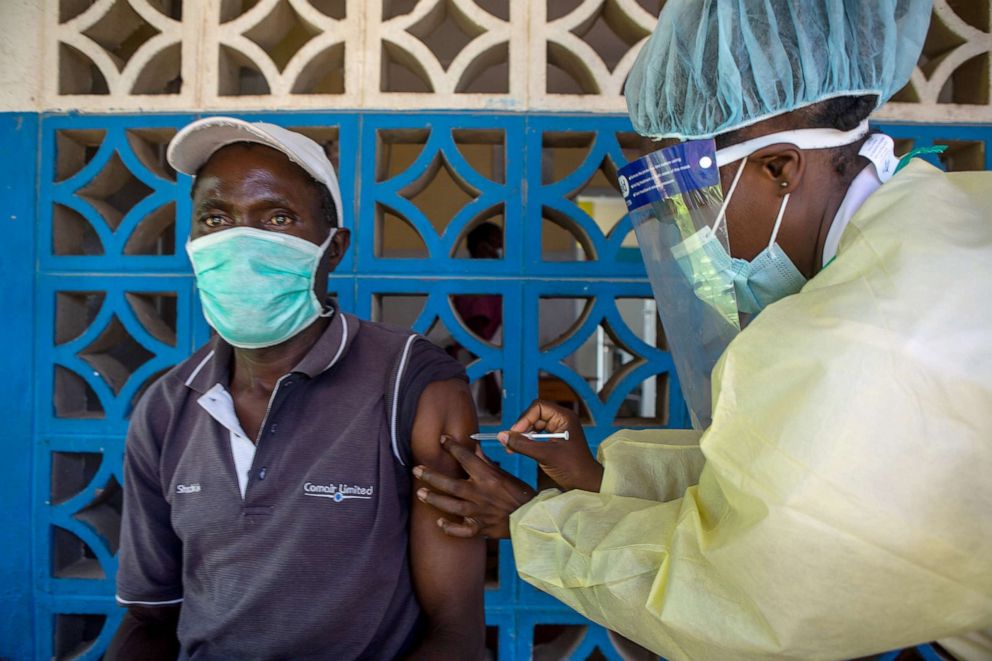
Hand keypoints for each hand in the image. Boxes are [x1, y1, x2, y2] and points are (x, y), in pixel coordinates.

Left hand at [414, 436, 536, 538]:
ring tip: (420, 493)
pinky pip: (462, 531)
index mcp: (489, 477)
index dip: (452, 447)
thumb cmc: (520, 494)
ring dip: (435, 500)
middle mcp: (481, 494)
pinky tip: (440, 523)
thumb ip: (486, 462)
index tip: (441, 440)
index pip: (467, 458)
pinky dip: (450, 528)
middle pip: (451, 484)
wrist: (533, 519)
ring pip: (452, 506)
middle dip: (432, 476)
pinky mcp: (481, 529)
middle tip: (416, 470)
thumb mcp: (505, 475)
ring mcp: (479, 513)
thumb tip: (473, 447)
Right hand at [500, 400, 603, 492]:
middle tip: (511, 442)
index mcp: (564, 417)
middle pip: (534, 415)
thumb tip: (502, 436)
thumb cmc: (573, 468)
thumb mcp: (544, 455)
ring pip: (534, 425)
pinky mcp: (555, 439)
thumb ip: (522, 444)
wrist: (586, 484)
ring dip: (522, 435)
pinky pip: (537, 435)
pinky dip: (527, 441)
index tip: (515, 433)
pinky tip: (520, 449)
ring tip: (512, 448)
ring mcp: (558, 429)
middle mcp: (561, 420)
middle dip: (521, 427)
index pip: (538, 407)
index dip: (524, 418)